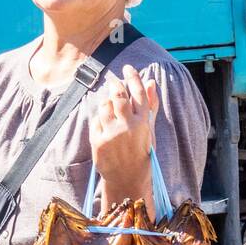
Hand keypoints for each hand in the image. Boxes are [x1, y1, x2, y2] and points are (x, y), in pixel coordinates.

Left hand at [89, 64, 160, 206]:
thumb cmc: (141, 151)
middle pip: (118, 95)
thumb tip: (150, 81)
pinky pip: (96, 120)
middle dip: (115, 85)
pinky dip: (100, 119)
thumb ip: (150, 105)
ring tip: (111, 110)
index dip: (133, 77)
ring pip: (104, 105)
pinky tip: (105, 127)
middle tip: (114, 83)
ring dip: (106, 103)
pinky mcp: (98, 141)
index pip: (138, 92)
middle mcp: (128, 127)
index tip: (128, 67)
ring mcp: (112, 134)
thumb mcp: (149, 129)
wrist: (128, 177)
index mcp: (143, 123)